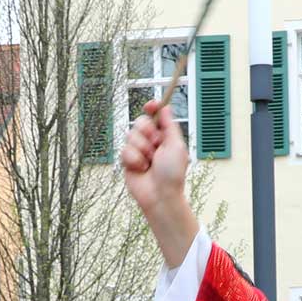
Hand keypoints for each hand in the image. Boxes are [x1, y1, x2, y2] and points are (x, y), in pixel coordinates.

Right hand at [119, 98, 198, 265]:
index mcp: (164, 136)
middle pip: (140, 122)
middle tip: (155, 146)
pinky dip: (134, 159)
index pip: (155, 116)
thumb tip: (166, 107)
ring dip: (142, 149)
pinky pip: (125, 150)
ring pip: (131, 135)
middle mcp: (150, 141)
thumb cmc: (172, 173)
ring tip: (149, 162)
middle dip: (147, 133)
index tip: (151, 105)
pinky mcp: (127, 160)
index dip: (152, 108)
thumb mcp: (176, 146)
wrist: (160, 195)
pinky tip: (141, 169)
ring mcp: (138, 150)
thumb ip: (170, 125)